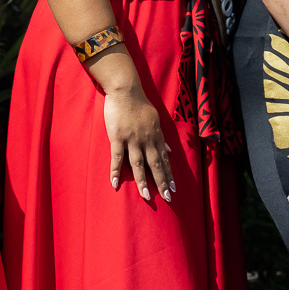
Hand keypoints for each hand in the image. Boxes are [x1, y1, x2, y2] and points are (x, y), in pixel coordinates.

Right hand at [103, 84, 174, 201]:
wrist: (125, 91)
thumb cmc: (139, 104)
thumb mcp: (155, 119)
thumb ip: (161, 137)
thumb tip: (169, 150)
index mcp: (156, 136)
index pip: (165, 159)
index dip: (169, 174)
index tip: (173, 188)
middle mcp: (147, 140)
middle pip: (156, 165)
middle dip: (162, 182)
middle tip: (167, 198)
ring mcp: (132, 140)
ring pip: (139, 164)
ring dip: (143, 181)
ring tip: (146, 196)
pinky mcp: (118, 138)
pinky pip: (117, 158)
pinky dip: (115, 171)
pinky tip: (115, 183)